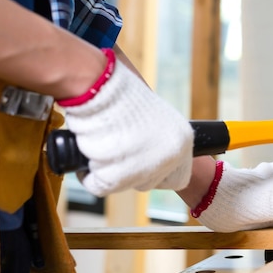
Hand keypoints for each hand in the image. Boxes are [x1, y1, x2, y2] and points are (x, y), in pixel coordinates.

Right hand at [59, 50, 193, 195]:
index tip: (140, 159)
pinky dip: (90, 174)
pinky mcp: (119, 177)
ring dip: (109, 168)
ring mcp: (146, 168)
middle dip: (131, 170)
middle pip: (149, 182)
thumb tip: (147, 153)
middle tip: (116, 146)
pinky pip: (100, 185)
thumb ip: (156, 137)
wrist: (98, 87)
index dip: (156, 170)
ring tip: (103, 141)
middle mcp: (170, 156)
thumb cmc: (119, 94)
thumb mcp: (152, 115)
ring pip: (124, 184)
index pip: (178, 177)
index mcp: (182, 139)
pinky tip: (90, 151)